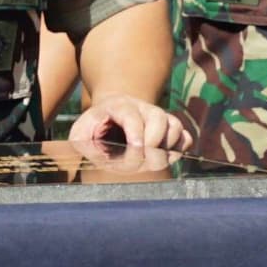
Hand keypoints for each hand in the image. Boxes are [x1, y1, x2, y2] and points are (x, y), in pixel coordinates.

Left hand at [66, 99, 186, 157]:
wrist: (113, 115)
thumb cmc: (95, 128)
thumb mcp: (80, 132)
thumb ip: (81, 142)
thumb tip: (95, 153)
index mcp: (120, 107)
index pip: (132, 116)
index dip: (136, 133)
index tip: (137, 148)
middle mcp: (144, 109)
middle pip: (159, 120)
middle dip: (151, 145)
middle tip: (139, 160)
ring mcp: (160, 117)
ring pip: (175, 127)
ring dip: (166, 148)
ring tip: (150, 158)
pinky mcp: (171, 128)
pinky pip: (185, 138)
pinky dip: (179, 149)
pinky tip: (164, 156)